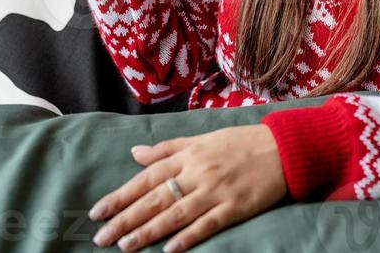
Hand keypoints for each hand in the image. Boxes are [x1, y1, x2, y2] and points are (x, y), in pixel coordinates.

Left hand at [86, 124, 287, 251]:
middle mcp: (198, 172)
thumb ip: (167, 149)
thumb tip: (135, 153)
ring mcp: (216, 190)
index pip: (147, 176)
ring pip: (176, 214)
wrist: (281, 148)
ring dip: (148, 231)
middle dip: (126, 218)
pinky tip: (170, 250)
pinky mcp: (235, 207)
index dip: (121, 195)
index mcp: (188, 154)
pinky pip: (207, 224)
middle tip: (101, 237)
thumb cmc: (238, 142)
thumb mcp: (201, 138)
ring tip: (125, 246)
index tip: (98, 211)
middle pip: (156, 198)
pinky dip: (188, 237)